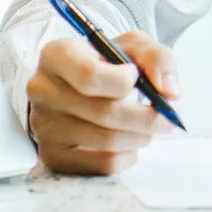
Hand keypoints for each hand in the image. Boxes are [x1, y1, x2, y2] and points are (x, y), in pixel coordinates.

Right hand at [26, 32, 180, 175]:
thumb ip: (157, 58)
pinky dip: (127, 156)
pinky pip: (102, 164)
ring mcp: (43, 125)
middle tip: (165, 117)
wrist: (80, 87)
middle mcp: (42, 90)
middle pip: (103, 112)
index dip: (125, 82)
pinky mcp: (52, 155)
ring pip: (106, 140)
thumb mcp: (133, 47)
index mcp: (56, 55)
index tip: (137, 78)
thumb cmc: (107, 65)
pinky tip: (128, 142)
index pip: (90, 76)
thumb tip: (169, 91)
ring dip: (139, 137)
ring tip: (146, 128)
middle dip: (145, 118)